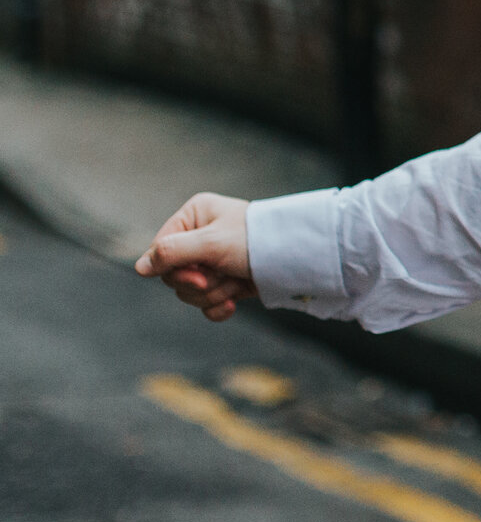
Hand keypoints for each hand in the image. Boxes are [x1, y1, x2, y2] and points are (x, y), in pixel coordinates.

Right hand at [135, 193, 257, 321]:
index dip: (174, 271)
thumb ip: (171, 253)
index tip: (199, 276)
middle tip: (221, 277)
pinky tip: (235, 303)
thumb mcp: (210, 243)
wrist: (299, 258)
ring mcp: (214, 260)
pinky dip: (219, 306)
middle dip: (199, 283)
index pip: (160, 251)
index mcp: (194, 215)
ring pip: (190, 292)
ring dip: (214, 293)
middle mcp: (201, 236)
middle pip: (174, 275)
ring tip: (237, 281)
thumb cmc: (255, 241)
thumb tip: (140, 268)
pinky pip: (207, 303)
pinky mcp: (228, 280)